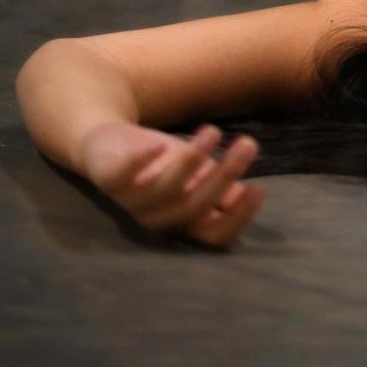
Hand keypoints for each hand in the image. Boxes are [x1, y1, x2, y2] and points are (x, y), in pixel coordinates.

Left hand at [79, 121, 264, 247]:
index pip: (214, 235)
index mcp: (183, 225)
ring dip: (192, 160)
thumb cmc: (161, 165)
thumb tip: (249, 196)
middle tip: (248, 143)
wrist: (109, 145)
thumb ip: (221, 190)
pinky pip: (122, 176)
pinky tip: (159, 146)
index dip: (237, 217)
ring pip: (165, 189)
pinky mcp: (108, 180)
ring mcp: (130, 203)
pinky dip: (140, 162)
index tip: (258, 188)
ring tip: (213, 131)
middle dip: (225, 175)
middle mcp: (157, 221)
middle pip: (195, 207)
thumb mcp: (197, 177)